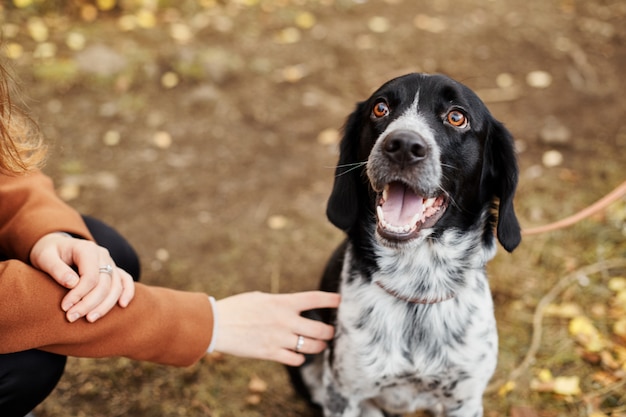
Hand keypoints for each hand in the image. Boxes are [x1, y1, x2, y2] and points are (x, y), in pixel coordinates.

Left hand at [30, 233, 134, 322]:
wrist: (56, 247)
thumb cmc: (48, 253)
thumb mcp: (44, 257)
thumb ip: (56, 269)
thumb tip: (72, 283)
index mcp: (87, 249)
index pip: (91, 276)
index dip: (79, 294)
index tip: (65, 307)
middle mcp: (102, 255)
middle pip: (105, 284)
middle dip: (89, 304)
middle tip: (71, 317)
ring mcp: (110, 262)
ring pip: (116, 286)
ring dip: (105, 305)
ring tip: (89, 319)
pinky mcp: (112, 269)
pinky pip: (125, 280)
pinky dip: (127, 292)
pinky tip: (122, 305)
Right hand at [213, 291, 339, 365]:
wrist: (217, 324)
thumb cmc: (238, 308)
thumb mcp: (262, 298)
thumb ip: (281, 303)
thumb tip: (295, 307)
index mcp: (283, 302)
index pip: (315, 298)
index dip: (332, 299)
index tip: (340, 300)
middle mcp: (285, 320)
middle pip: (321, 329)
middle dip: (330, 332)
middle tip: (330, 332)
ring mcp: (279, 338)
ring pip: (312, 346)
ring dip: (319, 346)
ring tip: (319, 344)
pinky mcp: (271, 353)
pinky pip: (296, 360)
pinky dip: (300, 358)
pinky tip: (298, 355)